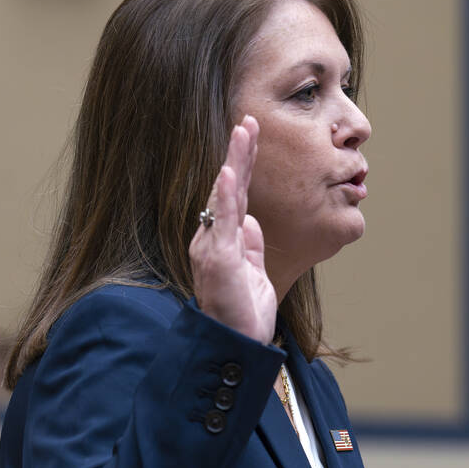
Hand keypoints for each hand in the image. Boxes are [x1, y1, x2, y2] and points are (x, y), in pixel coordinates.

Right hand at [190, 116, 276, 343]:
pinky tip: (227, 173)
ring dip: (234, 163)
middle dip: (240, 153)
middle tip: (249, 120)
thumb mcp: (255, 273)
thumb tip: (253, 222)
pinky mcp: (218, 261)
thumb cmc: (243, 315)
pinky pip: (222, 223)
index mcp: (224, 240)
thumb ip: (252, 246)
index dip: (243, 164)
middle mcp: (213, 239)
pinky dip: (224, 197)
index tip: (251, 134)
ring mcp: (213, 248)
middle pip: (228, 188)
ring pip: (225, 197)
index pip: (235, 195)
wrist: (236, 347)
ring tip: (242, 132)